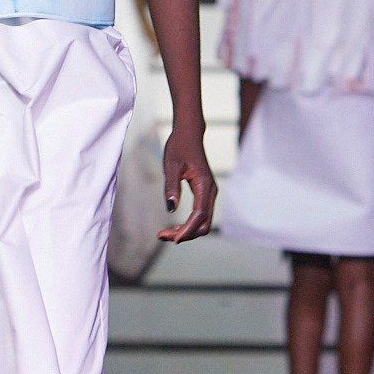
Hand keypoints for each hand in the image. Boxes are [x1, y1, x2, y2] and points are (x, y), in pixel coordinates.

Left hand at [157, 127, 216, 242]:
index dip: (187, 230)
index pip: (199, 215)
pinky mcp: (205, 193)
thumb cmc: (179, 146)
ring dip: (187, 231)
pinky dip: (190, 224)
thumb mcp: (171, 165)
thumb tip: (171, 208)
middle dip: (185, 234)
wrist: (189, 134)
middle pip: (204, 224)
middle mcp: (211, 191)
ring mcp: (210, 193)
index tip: (172, 239)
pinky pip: (201, 215)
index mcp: (204, 184)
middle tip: (162, 235)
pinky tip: (176, 226)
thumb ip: (172, 186)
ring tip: (165, 233)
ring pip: (204, 222)